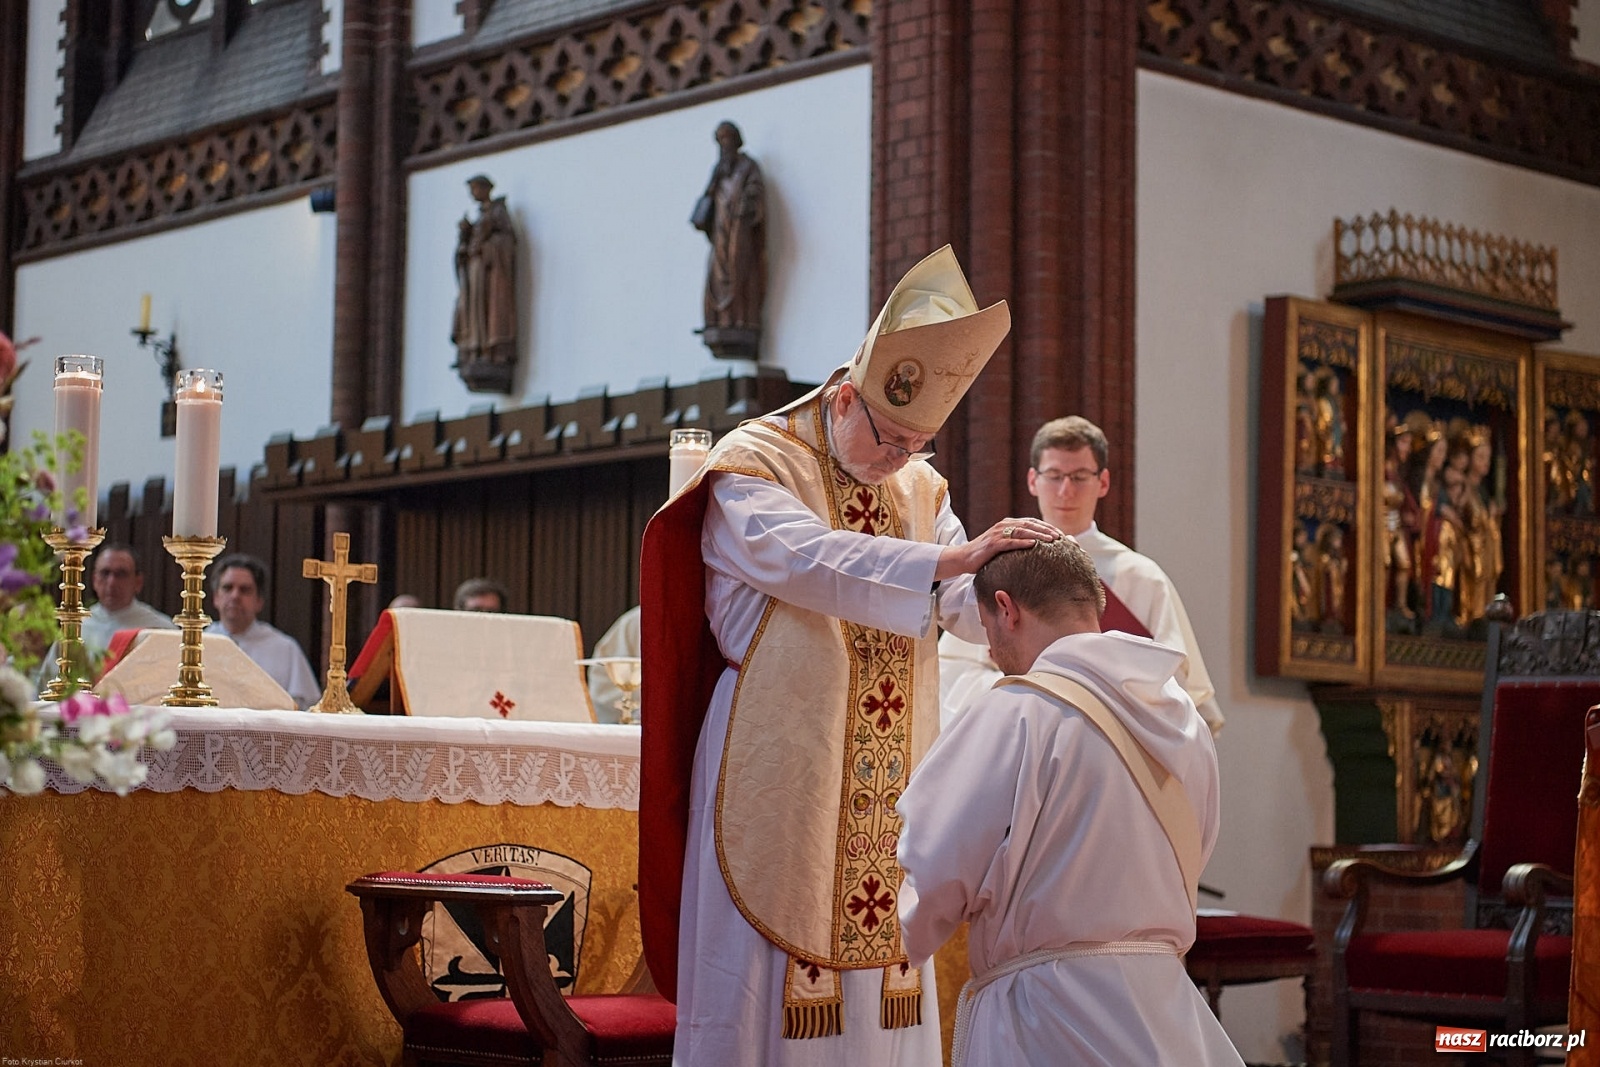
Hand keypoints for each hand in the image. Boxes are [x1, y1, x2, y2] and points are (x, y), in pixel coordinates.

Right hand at [934, 518, 1061, 580]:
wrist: (963, 558)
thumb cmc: (986, 555)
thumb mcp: (1004, 547)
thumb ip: (1017, 544)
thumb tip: (1037, 551)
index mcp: (1008, 524)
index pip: (1032, 522)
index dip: (1048, 527)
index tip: (1062, 535)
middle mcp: (1004, 525)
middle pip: (1030, 524)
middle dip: (1047, 530)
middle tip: (1061, 537)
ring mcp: (997, 534)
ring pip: (1022, 531)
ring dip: (1038, 534)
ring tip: (1051, 540)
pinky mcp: (992, 544)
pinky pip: (1009, 542)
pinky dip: (1022, 542)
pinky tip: (1033, 545)